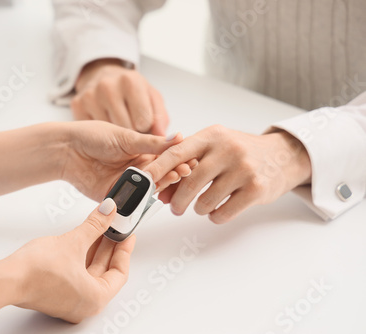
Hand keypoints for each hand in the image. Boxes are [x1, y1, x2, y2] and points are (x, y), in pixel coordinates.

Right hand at [3, 198, 134, 322]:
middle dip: (109, 247)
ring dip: (95, 250)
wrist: (7, 279)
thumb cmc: (37, 271)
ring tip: (99, 229)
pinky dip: (82, 257)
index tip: (127, 235)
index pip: (120, 272)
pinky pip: (77, 274)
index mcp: (95, 298)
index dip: (125, 250)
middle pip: (105, 272)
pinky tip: (82, 240)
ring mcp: (69, 301)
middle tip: (114, 228)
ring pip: (90, 272)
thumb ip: (95, 226)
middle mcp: (84, 304)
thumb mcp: (74, 242)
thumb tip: (108, 212)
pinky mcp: (56, 294)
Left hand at [60, 121, 195, 200]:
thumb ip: (152, 142)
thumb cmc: (93, 136)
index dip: (176, 160)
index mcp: (140, 152)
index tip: (189, 161)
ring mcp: (125, 183)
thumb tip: (178, 137)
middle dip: (172, 174)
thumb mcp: (126, 137)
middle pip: (159, 176)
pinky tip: (151, 196)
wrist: (66, 149)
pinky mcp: (113, 196)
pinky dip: (140, 200)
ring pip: (147, 189)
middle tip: (184, 172)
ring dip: (159, 186)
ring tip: (171, 181)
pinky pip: (129, 201)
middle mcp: (135, 169)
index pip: (164, 158)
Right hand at [72, 58, 168, 135]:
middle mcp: (108, 86)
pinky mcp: (77, 104)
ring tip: (116, 121)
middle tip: (129, 124)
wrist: (104, 76)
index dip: (145, 129)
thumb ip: (160, 119)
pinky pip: (92, 130)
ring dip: (115, 134)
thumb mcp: (151, 98)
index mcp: (131, 82)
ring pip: (108, 132)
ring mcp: (90, 95)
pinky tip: (103, 120)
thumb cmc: (132, 92)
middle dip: (131, 132)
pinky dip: (100, 130)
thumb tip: (163, 140)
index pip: (143, 122)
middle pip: (125, 129)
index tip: (142, 125)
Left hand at [144, 125, 311, 223]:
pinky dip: (215, 216)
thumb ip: (188, 162)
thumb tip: (160, 190)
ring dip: (198, 209)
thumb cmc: (240, 152)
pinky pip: (223, 213)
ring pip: (205, 202)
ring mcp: (244, 169)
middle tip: (174, 207)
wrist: (283, 155)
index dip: (156, 169)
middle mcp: (227, 149)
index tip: (142, 182)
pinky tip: (218, 210)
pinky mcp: (256, 189)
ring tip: (203, 205)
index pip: (176, 152)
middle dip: (177, 200)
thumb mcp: (215, 145)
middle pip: (189, 181)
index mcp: (211, 136)